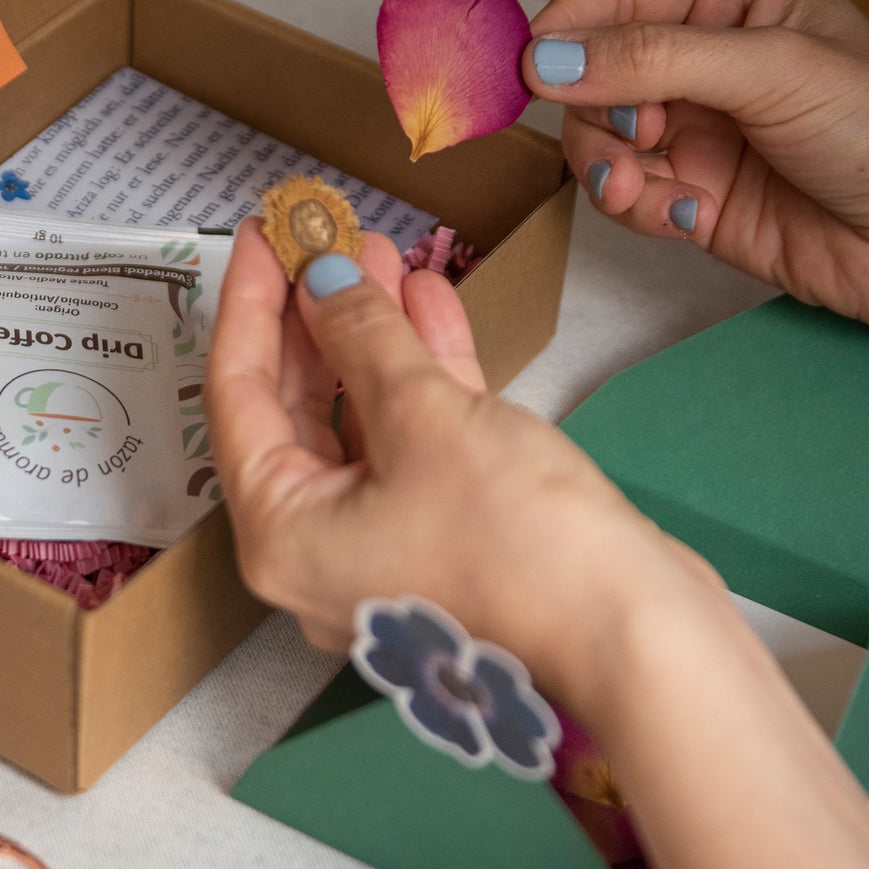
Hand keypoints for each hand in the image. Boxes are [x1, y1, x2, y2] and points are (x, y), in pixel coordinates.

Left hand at [205, 222, 716, 712]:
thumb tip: (324, 280)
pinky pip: (414, 443)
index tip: (263, 232)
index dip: (250, 304)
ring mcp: (385, 545)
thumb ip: (363, 336)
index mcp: (280, 536)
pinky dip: (422, 375)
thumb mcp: (424, 415)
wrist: (631, 636)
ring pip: (361, 421)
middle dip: (317, 316)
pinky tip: (433, 304)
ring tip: (387, 253)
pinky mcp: (448, 536)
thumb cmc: (519, 546)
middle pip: (295, 410)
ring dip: (374, 336)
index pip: (236, 398)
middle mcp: (319, 550)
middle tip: (330, 236)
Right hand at [523, 0, 868, 329]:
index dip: (565, 30)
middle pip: (590, 72)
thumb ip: (654, 58)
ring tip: (648, 193)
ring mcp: (697, 128)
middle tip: (638, 143)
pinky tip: (689, 219)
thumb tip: (547, 59)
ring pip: (598, 140)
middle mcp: (704, 55)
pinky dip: (640, 211)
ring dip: (610, 170)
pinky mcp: (692, 196)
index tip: (529, 72)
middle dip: (598, 115)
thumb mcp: (770, 70)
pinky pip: (625, 196)